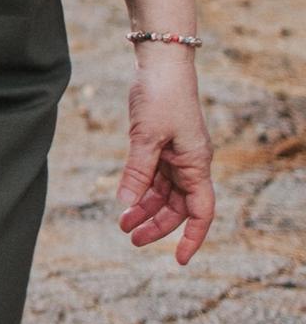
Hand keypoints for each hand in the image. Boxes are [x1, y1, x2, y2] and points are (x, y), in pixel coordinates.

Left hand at [118, 49, 216, 264]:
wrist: (160, 64)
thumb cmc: (161, 97)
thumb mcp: (146, 137)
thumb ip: (137, 172)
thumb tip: (127, 205)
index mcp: (196, 165)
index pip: (201, 212)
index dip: (192, 237)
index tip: (180, 260)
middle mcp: (189, 164)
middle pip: (178, 207)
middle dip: (157, 225)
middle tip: (131, 239)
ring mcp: (175, 155)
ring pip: (164, 194)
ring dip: (145, 209)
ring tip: (122, 224)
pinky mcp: (160, 145)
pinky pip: (153, 177)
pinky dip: (140, 190)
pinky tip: (125, 199)